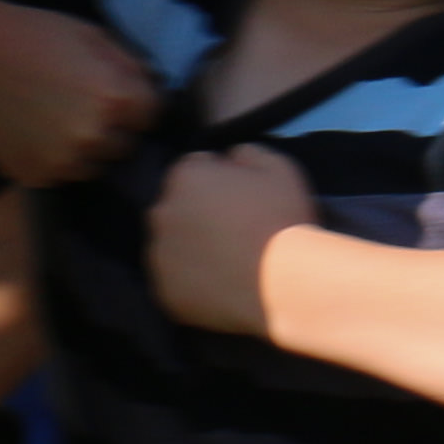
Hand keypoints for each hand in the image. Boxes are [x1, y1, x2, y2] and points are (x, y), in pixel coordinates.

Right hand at [0, 0, 157, 187]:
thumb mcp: (90, 33)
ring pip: (94, 165)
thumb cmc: (28, 32)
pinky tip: (36, 130)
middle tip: (87, 105)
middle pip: (126, 145)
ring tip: (60, 119)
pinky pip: (60, 173)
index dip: (139, 101)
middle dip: (115, 127)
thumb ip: (129, 63)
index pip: (152, 114)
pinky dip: (56, 157)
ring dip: (87, 147)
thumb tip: (152, 86)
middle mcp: (92, 135)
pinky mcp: (31, 174)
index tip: (124, 94)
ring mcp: (61, 161)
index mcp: (113, 96)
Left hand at [147, 145, 315, 337]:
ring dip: (192, 247)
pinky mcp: (164, 292)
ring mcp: (159, 255)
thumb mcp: (278, 168)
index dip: (218, 181)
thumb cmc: (281, 220)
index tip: (239, 199)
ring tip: (227, 261)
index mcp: (185, 176)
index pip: (194, 169)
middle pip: (178, 207)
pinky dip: (191, 281)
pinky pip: (175, 280)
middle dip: (198, 213)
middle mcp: (161, 211)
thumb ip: (247, 152)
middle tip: (233, 232)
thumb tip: (230, 155)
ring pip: (173, 244)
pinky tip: (220, 285)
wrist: (284, 284)